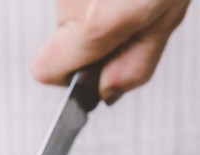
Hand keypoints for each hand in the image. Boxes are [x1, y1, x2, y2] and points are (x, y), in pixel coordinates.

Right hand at [31, 0, 190, 103]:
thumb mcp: (164, 22)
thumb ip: (134, 67)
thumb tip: (105, 92)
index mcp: (93, 25)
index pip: (44, 70)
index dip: (64, 75)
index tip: (85, 68)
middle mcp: (71, 0)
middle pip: (61, 36)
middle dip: (90, 36)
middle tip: (127, 18)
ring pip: (71, 8)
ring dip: (97, 7)